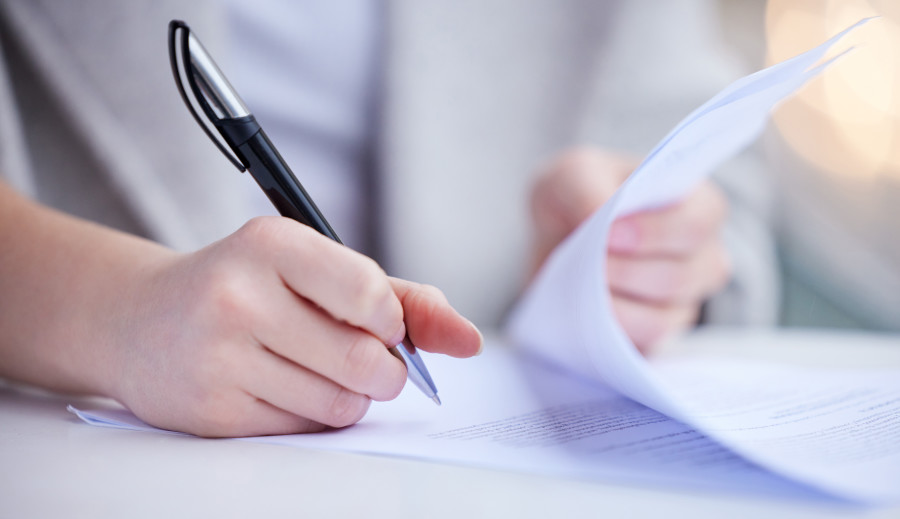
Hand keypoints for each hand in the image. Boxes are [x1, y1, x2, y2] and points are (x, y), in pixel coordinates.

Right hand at [107, 217, 481, 436]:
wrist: (142, 320)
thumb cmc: (251, 289)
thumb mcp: (317, 271)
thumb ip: (401, 299)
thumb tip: (470, 340)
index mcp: (271, 244)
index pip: (370, 292)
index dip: (393, 322)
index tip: (384, 326)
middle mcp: (238, 295)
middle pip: (364, 361)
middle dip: (384, 371)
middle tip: (368, 360)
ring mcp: (219, 356)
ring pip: (339, 404)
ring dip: (350, 397)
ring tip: (319, 370)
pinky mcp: (210, 411)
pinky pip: (302, 430)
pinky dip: (311, 417)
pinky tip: (282, 388)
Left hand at [530, 148, 730, 351]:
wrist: (555, 239)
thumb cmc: (578, 196)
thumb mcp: (572, 174)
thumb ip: (586, 187)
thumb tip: (602, 217)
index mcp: (697, 204)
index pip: (700, 221)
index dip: (654, 232)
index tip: (609, 233)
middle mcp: (703, 255)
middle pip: (681, 275)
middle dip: (625, 270)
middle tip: (590, 259)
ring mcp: (685, 300)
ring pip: (665, 316)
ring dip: (615, 301)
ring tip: (585, 280)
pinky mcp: (659, 332)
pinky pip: (645, 342)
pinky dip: (613, 326)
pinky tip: (590, 308)